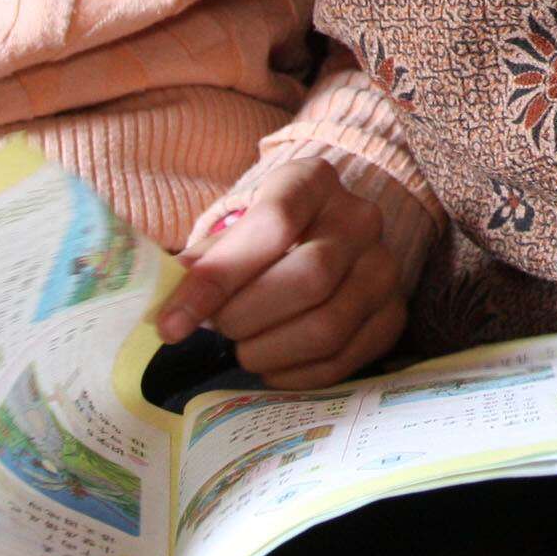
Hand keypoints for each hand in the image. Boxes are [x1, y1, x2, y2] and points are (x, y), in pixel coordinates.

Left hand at [154, 155, 413, 384]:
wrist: (323, 235)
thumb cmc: (264, 235)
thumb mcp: (232, 230)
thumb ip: (202, 264)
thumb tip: (164, 309)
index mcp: (314, 181)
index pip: (272, 224)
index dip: (218, 279)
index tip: (171, 323)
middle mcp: (360, 218)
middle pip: (309, 277)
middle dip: (248, 316)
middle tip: (219, 330)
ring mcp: (384, 267)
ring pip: (329, 325)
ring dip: (271, 350)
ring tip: (244, 348)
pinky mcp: (393, 313)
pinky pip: (346, 358)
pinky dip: (298, 374)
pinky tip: (272, 365)